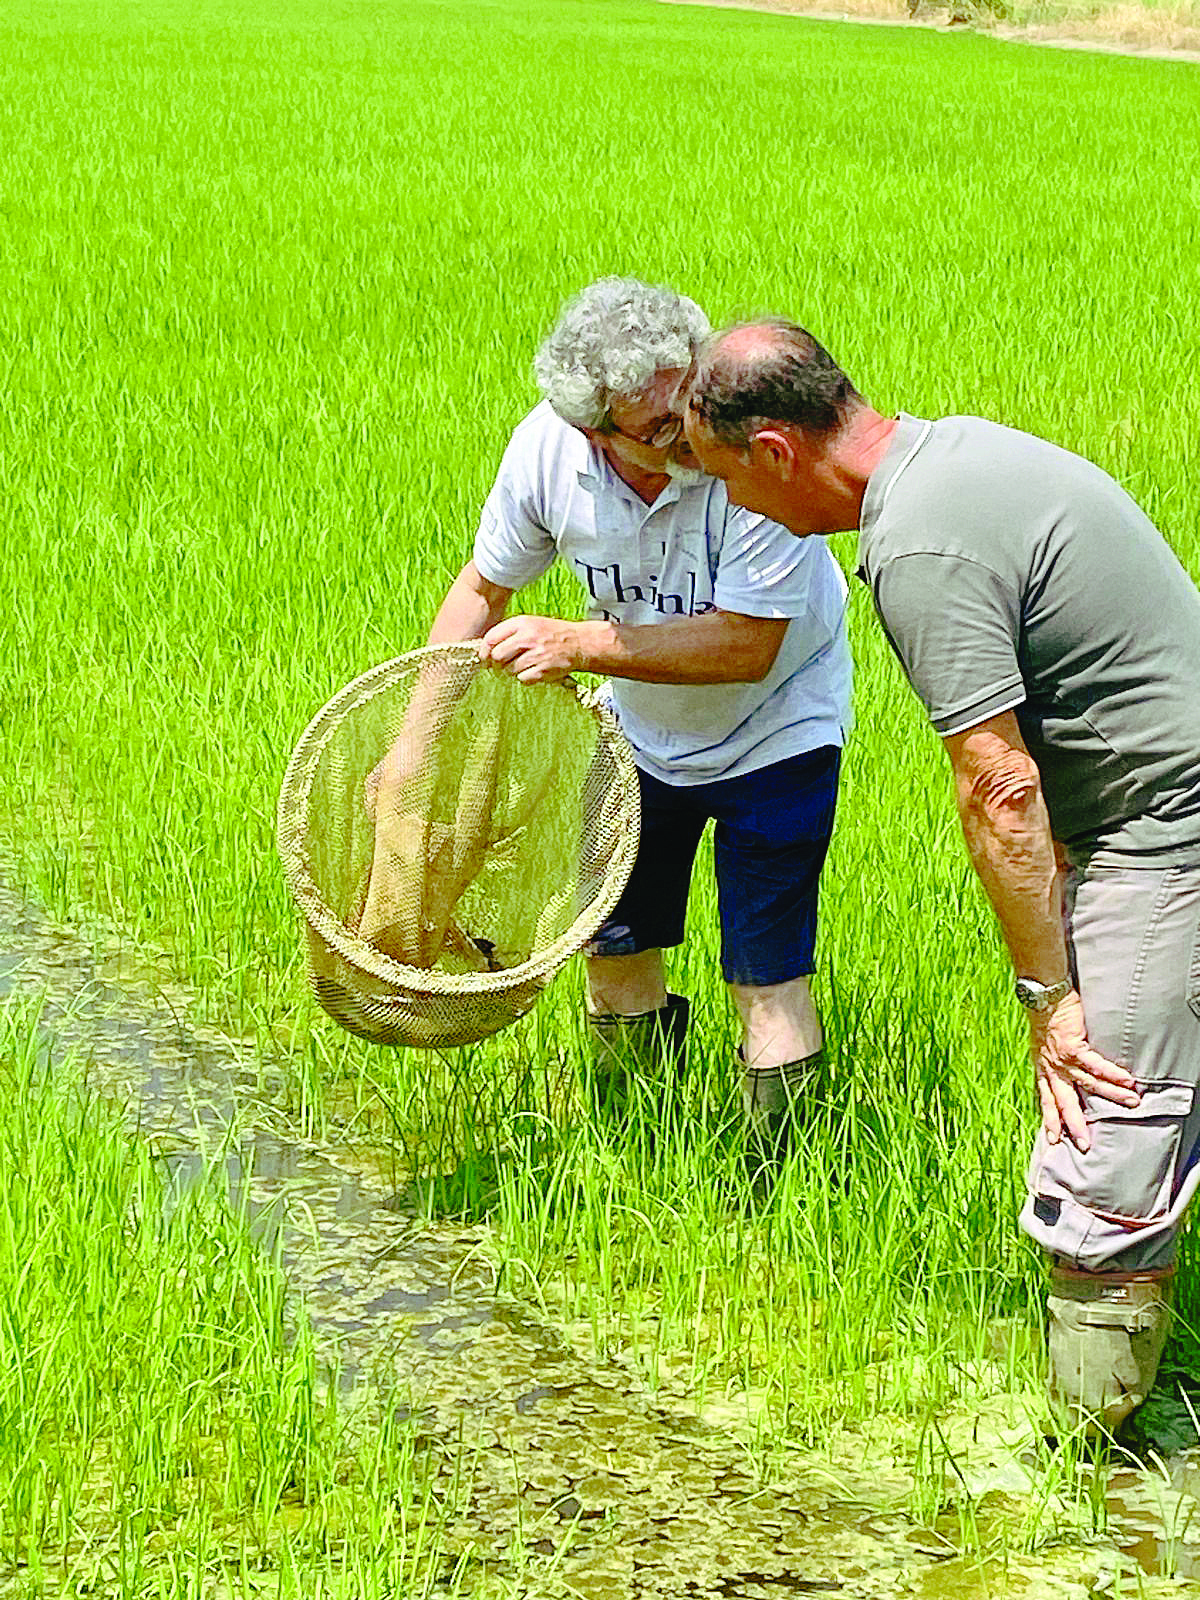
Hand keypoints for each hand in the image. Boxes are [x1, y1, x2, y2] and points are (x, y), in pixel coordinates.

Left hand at [482, 615, 583, 682]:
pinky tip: (534, 670)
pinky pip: (522, 679)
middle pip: (497, 656)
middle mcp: (528, 637)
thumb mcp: (530, 624)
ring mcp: (536, 654)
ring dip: (512, 671)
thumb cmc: (550, 634)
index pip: (491, 638)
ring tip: (524, 664)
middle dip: (497, 663)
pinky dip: (525, 678)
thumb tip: (485, 651)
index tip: (484, 657)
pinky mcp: (543, 670)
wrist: (579, 643)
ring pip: (509, 670)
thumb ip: (508, 633)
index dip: (484, 651)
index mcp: (522, 623)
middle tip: (502, 665)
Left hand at [1031, 989, 1139, 1150]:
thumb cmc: (1046, 1017)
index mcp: (1043, 1069)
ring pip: (1089, 1084)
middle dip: (1073, 1124)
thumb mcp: (1043, 1044)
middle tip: (1084, 1144)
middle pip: (1064, 1102)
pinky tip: (1127, 1081)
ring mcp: (1062, 1058)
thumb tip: (1063, 1068)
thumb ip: (1052, 1059)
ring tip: (1132, 1103)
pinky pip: (1096, 1064)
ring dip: (1112, 1095)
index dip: (1050, 1119)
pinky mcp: (1073, 1045)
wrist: (1042, 996)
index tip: (1053, 1140)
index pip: (1046, 1100)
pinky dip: (1112, 1073)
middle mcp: (1051, 1068)